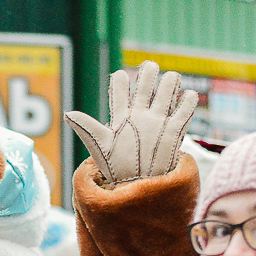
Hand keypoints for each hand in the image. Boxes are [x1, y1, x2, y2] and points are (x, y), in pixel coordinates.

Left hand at [65, 61, 197, 183]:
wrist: (137, 186)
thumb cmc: (116, 168)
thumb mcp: (100, 146)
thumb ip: (87, 128)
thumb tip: (67, 113)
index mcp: (121, 115)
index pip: (121, 88)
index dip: (121, 79)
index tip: (120, 79)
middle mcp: (140, 114)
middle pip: (147, 83)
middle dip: (150, 72)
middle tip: (150, 70)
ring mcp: (158, 120)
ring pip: (168, 90)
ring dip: (170, 82)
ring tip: (169, 83)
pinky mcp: (174, 130)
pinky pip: (185, 109)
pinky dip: (188, 100)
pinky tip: (185, 99)